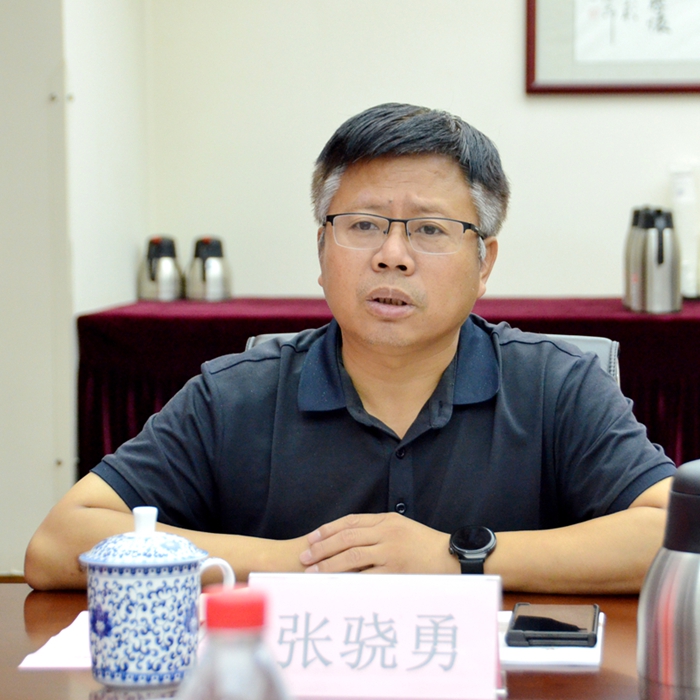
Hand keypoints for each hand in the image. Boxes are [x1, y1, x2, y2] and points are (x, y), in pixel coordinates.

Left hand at [299, 512, 459, 574]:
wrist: (452, 559)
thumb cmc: (425, 545)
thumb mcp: (402, 527)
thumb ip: (378, 529)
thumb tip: (348, 538)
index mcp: (387, 520)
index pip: (350, 522)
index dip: (328, 530)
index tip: (311, 538)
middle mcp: (387, 533)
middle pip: (346, 538)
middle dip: (322, 548)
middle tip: (304, 557)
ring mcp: (391, 552)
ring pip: (352, 557)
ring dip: (329, 565)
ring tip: (312, 573)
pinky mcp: (396, 572)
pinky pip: (366, 577)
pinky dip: (348, 581)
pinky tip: (334, 586)